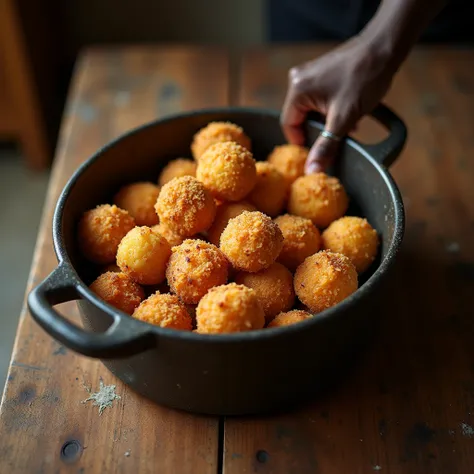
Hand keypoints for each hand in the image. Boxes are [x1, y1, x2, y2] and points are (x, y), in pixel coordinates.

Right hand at [281, 36, 395, 173]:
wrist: (385, 48)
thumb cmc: (364, 80)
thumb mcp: (344, 119)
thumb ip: (326, 146)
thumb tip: (311, 170)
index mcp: (297, 90)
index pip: (289, 126)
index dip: (303, 143)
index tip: (319, 153)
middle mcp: (298, 80)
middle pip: (300, 119)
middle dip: (320, 132)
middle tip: (338, 139)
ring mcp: (309, 74)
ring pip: (311, 110)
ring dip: (328, 122)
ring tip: (348, 126)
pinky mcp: (321, 73)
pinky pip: (319, 99)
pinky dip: (331, 110)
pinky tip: (349, 114)